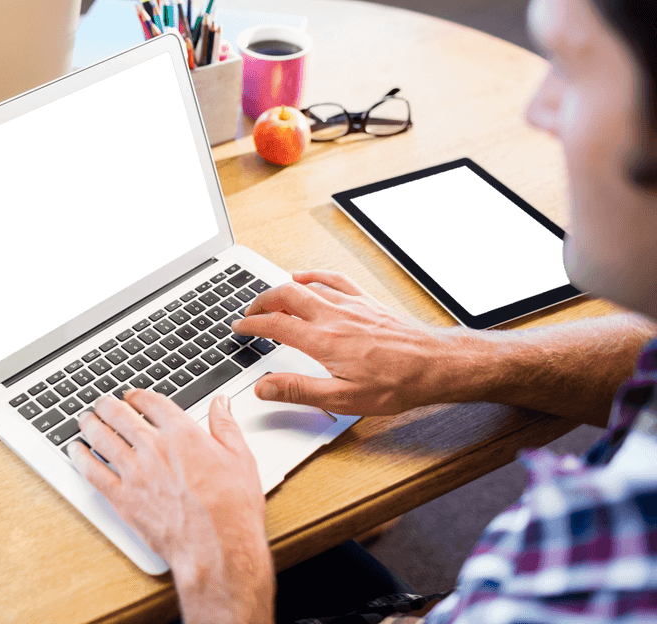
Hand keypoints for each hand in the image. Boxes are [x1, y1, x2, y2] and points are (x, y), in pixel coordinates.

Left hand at [69, 390, 273, 623]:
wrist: (216, 548)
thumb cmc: (232, 509)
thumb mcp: (240, 459)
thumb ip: (226, 425)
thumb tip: (220, 403)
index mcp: (183, 434)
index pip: (151, 402)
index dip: (138, 395)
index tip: (133, 396)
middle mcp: (154, 448)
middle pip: (121, 415)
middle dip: (108, 405)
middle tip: (102, 403)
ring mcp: (135, 473)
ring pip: (102, 438)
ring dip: (91, 424)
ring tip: (85, 420)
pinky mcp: (122, 498)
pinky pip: (92, 472)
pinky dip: (80, 457)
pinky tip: (75, 451)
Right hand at [232, 270, 463, 414]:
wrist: (436, 365)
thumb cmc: (396, 384)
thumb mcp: (343, 400)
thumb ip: (299, 391)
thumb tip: (264, 388)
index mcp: (323, 341)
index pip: (275, 325)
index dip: (250, 324)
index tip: (238, 328)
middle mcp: (334, 317)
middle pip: (285, 296)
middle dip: (260, 300)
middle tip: (247, 311)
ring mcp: (351, 305)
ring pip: (306, 285)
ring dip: (281, 288)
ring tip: (269, 297)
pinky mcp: (366, 302)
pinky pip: (334, 279)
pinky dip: (313, 275)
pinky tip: (304, 276)